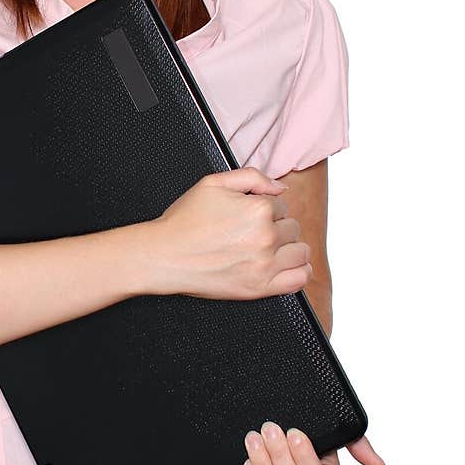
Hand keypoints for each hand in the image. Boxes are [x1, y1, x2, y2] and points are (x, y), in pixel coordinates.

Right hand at [147, 168, 310, 300]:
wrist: (163, 256)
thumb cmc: (184, 221)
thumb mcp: (213, 183)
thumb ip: (252, 177)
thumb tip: (281, 187)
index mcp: (258, 209)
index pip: (281, 204)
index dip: (265, 208)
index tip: (246, 217)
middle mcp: (265, 237)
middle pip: (292, 227)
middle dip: (276, 227)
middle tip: (251, 233)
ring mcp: (264, 264)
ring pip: (300, 251)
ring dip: (289, 248)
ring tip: (268, 249)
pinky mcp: (259, 288)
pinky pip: (299, 279)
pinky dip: (299, 271)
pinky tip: (286, 266)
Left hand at [240, 421, 386, 464]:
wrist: (275, 420)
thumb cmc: (309, 426)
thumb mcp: (334, 429)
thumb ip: (357, 443)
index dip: (305, 458)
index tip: (295, 432)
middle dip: (280, 455)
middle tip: (270, 428)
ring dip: (262, 463)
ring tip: (254, 437)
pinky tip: (246, 461)